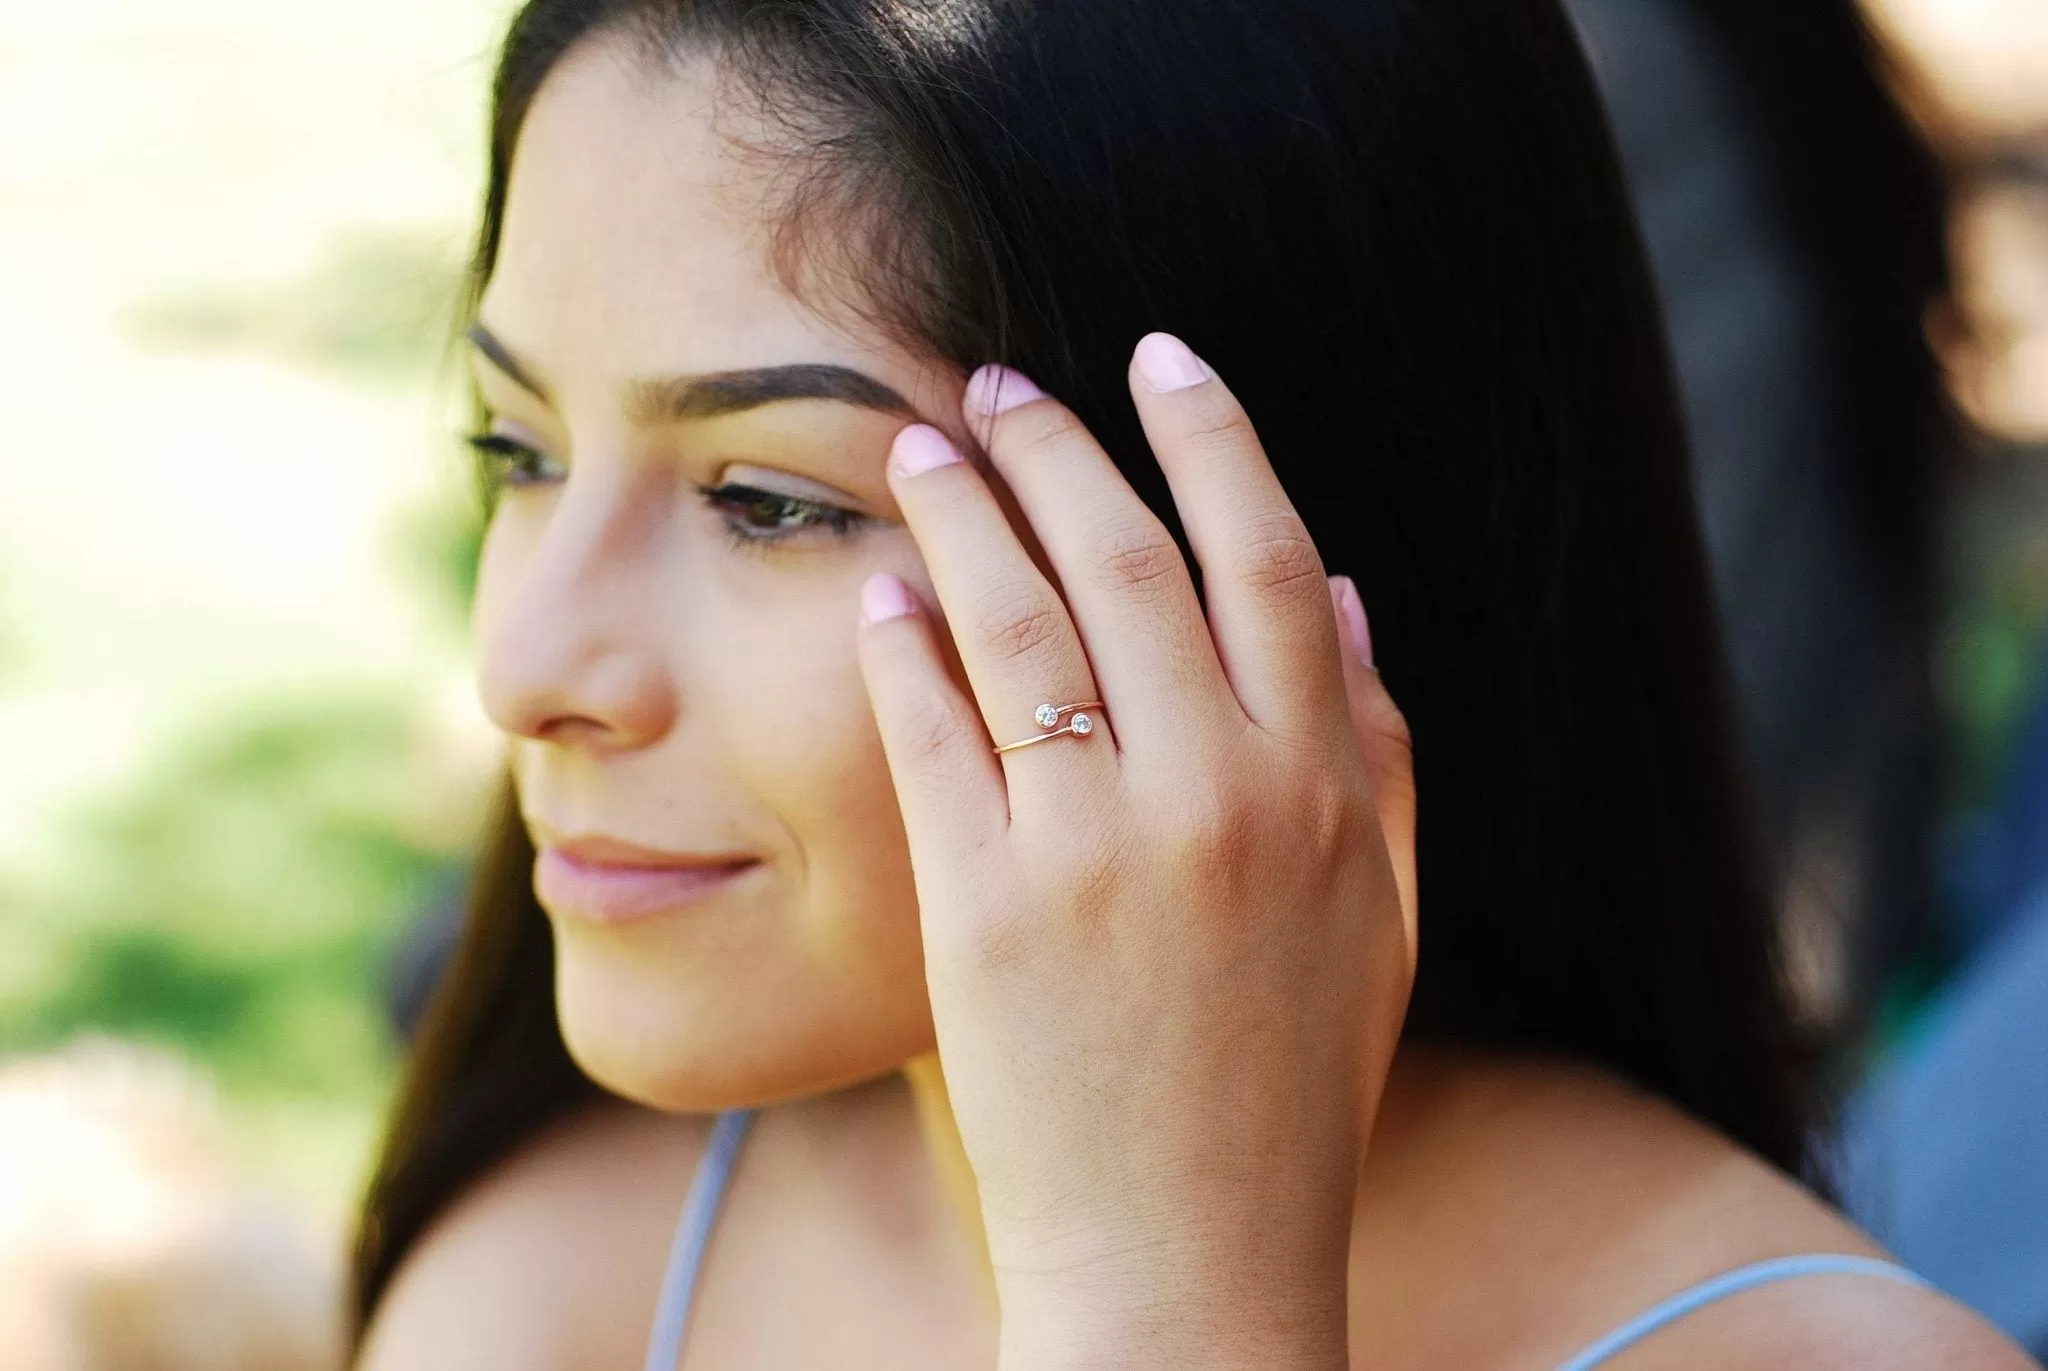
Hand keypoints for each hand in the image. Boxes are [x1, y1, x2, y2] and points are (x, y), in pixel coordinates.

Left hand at [856, 334, 1416, 1369]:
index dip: (1212, 434)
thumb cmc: (1290, 1086)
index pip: (1269, 552)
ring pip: (1017, 620)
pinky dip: (902, 646)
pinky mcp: (984, 909)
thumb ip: (1381, 749)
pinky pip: (932, 735)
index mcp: (1322, 786)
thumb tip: (1345, 593)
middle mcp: (1213, 795)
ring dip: (962, 509)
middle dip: (1059, 444)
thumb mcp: (1382, 917)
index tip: (1160, 355)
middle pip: (1128, 558)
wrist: (1187, 1255)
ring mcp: (1092, 850)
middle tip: (997, 381)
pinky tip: (880, 591)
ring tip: (919, 444)